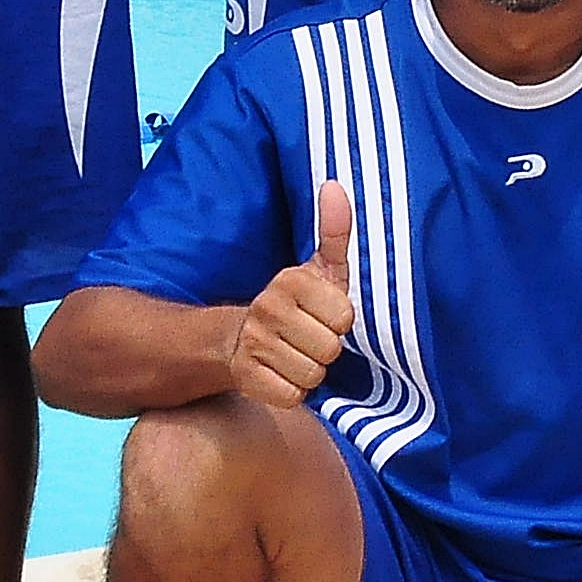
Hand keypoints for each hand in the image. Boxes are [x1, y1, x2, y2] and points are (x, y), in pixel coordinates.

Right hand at [230, 180, 354, 403]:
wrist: (237, 339)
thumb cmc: (295, 305)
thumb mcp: (318, 268)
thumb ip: (334, 230)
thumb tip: (336, 185)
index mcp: (290, 281)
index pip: (344, 317)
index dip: (338, 321)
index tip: (321, 314)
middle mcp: (268, 309)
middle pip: (330, 349)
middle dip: (325, 349)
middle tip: (308, 338)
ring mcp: (254, 345)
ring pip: (313, 375)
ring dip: (309, 372)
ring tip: (295, 356)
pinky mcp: (246, 378)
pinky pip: (293, 396)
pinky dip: (292, 392)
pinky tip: (280, 374)